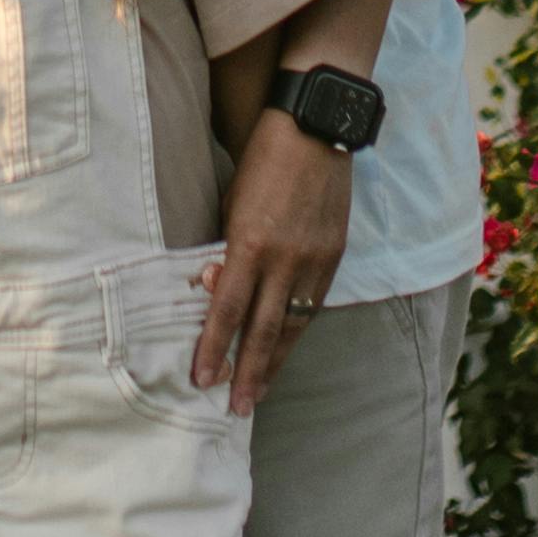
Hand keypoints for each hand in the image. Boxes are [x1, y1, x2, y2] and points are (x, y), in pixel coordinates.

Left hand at [195, 108, 349, 400]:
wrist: (316, 127)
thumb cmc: (262, 161)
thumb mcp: (233, 203)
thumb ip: (227, 251)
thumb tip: (216, 291)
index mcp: (251, 243)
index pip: (227, 310)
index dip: (214, 349)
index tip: (203, 381)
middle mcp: (285, 259)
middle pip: (263, 329)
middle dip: (248, 372)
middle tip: (237, 409)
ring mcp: (314, 260)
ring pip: (293, 324)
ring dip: (274, 361)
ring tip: (260, 391)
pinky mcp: (334, 256)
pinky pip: (313, 304)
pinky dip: (297, 330)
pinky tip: (285, 349)